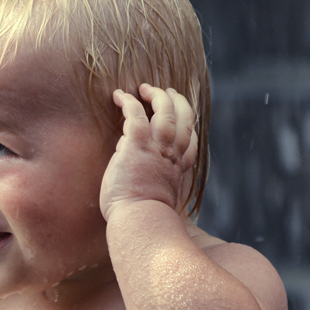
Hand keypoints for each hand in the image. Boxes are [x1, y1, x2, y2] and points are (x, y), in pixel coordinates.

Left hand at [99, 84, 198, 219]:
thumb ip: (155, 185)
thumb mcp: (158, 201)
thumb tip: (139, 174)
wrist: (140, 221)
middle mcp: (172, 155)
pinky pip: (135, 113)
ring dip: (157, 95)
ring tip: (145, 87)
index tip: (181, 120)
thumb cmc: (143, 219)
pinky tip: (119, 95)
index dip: (187, 128)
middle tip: (166, 92)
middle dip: (177, 102)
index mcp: (178, 170)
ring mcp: (157, 147)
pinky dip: (128, 101)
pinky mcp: (138, 144)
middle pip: (185, 119)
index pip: (190, 143)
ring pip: (165, 110)